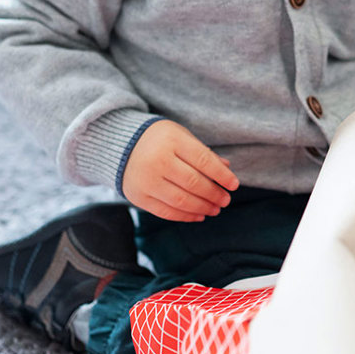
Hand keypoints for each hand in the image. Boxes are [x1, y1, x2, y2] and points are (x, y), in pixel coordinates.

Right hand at [121, 120, 238, 221]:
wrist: (119, 145)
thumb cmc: (159, 139)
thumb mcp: (181, 137)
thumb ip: (203, 153)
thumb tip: (227, 169)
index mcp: (172, 141)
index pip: (204, 160)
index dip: (222, 175)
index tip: (234, 185)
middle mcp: (158, 161)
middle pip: (194, 183)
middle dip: (214, 194)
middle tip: (225, 200)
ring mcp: (147, 180)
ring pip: (181, 200)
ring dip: (203, 207)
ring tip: (215, 209)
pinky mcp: (139, 197)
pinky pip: (166, 212)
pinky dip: (185, 216)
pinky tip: (199, 215)